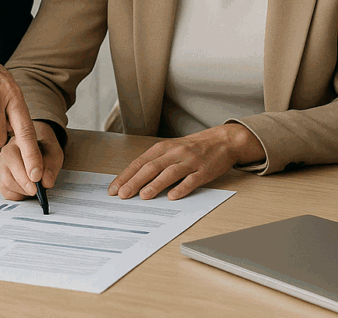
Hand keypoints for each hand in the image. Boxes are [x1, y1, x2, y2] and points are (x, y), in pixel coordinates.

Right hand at [0, 120, 63, 199]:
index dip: (30, 165)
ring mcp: (1, 164)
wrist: (36, 151)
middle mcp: (8, 150)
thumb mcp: (54, 154)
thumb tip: (46, 182)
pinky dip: (16, 195)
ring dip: (22, 190)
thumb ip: (51, 166)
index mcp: (23, 139)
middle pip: (11, 168)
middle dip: (25, 182)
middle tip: (37, 190)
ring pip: (7, 181)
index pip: (25, 151)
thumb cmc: (44, 151)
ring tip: (34, 189)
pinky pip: (5, 190)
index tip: (37, 178)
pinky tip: (25, 191)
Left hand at [109, 124, 264, 200]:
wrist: (222, 140)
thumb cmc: (194, 147)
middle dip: (135, 181)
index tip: (114, 188)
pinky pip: (192, 179)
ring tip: (143, 196)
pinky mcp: (204, 170)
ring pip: (170, 172)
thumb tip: (134, 180)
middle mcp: (175, 152)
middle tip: (123, 195)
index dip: (126, 175)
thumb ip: (156, 162)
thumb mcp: (172, 149)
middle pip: (151, 167)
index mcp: (164, 147)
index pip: (140, 162)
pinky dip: (182, 188)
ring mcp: (190, 161)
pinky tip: (173, 196)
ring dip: (155, 184)